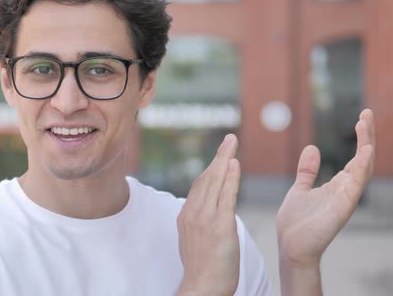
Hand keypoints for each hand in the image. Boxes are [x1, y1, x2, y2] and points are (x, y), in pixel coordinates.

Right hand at [176, 134, 240, 295]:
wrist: (203, 286)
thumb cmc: (203, 269)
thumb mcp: (193, 241)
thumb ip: (198, 222)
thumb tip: (204, 213)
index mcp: (186, 216)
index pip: (199, 186)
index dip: (211, 168)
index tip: (220, 157)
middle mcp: (193, 213)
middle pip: (206, 178)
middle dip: (218, 156)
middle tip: (229, 140)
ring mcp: (205, 218)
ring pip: (215, 182)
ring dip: (224, 159)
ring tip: (232, 144)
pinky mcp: (219, 225)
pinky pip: (226, 195)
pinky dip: (230, 177)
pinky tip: (235, 164)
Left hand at [276, 109, 374, 266]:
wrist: (290, 246)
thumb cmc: (296, 222)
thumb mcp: (300, 188)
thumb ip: (307, 171)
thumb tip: (313, 148)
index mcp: (337, 185)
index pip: (357, 157)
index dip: (361, 138)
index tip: (361, 117)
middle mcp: (345, 190)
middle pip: (364, 159)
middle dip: (367, 137)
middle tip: (366, 114)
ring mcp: (345, 200)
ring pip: (363, 170)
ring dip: (365, 147)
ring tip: (364, 125)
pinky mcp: (341, 209)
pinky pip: (355, 187)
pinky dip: (360, 170)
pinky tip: (363, 153)